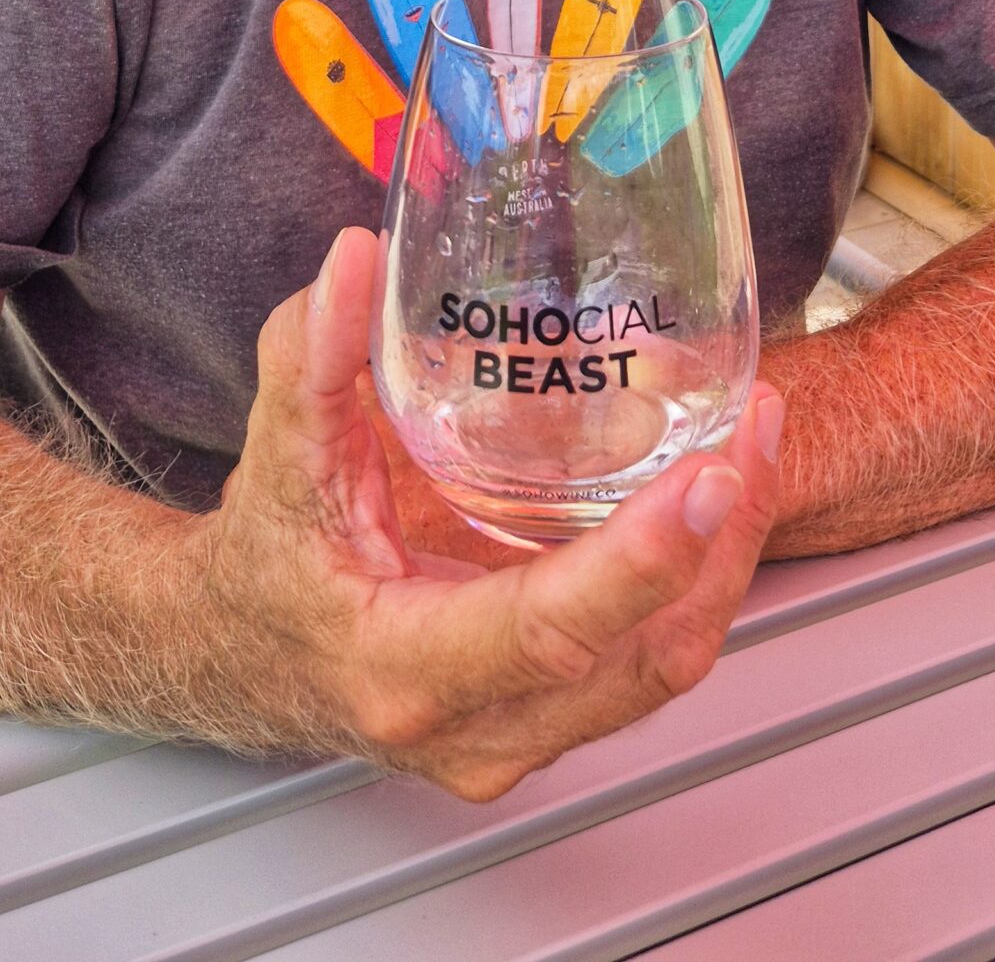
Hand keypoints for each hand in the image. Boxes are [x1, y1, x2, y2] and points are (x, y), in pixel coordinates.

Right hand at [182, 227, 782, 799]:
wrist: (239, 653)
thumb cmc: (267, 559)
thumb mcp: (279, 451)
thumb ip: (314, 353)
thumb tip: (356, 257)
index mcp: (403, 666)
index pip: (546, 630)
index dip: (638, 562)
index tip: (709, 479)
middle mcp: (476, 728)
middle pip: (640, 659)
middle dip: (718, 547)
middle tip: (752, 433)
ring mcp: (519, 738)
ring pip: (664, 668)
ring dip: (726, 562)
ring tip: (756, 444)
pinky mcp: (549, 721)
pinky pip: (649, 664)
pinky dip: (698, 583)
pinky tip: (720, 497)